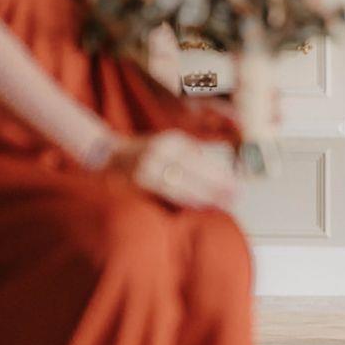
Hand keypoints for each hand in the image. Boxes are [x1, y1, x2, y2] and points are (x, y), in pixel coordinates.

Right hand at [110, 131, 237, 209]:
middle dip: (217, 185)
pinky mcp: (140, 181)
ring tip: (221, 203)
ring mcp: (149, 166)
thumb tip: (219, 174)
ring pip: (183, 182)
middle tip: (235, 196)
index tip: (235, 184)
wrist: (108, 156)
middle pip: (196, 170)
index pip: (202, 159)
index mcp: (173, 141)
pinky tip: (198, 204)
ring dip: (205, 194)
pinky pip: (167, 191)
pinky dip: (184, 198)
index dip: (220, 173)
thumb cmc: (145, 154)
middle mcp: (162, 151)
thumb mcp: (170, 147)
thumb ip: (191, 157)